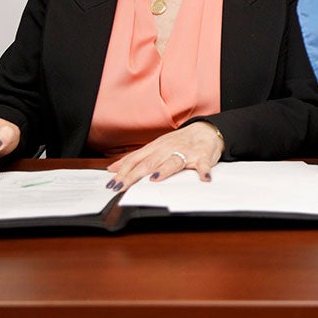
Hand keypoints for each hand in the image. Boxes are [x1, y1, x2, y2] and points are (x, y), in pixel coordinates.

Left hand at [105, 122, 225, 190]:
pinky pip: (203, 164)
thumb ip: (135, 158)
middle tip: (123, 187)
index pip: (135, 160)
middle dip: (134, 175)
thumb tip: (113, 168)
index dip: (123, 172)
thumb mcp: (155, 147)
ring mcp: (185, 152)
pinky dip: (204, 171)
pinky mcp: (202, 156)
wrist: (206, 131)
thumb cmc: (179, 142)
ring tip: (155, 178)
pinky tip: (204, 179)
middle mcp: (168, 149)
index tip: (112, 184)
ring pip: (173, 162)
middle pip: (149, 163)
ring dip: (164, 170)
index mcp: (155, 148)